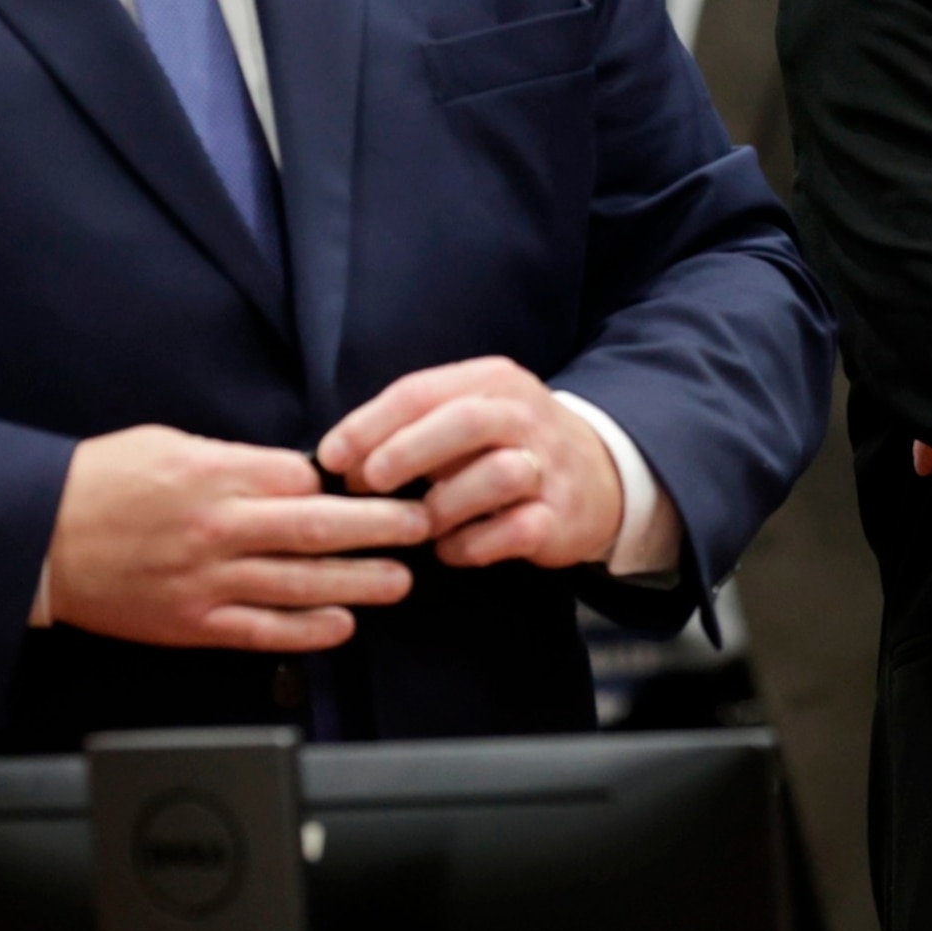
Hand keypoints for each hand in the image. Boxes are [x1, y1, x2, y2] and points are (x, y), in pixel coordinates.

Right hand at [47, 425, 431, 650]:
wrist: (34, 539)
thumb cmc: (99, 483)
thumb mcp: (168, 443)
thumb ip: (233, 458)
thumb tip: (292, 470)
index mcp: (213, 475)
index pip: (303, 477)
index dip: (347, 480)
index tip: (379, 482)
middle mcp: (217, 528)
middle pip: (318, 527)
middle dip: (381, 527)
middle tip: (423, 524)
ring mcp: (207, 580)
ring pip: (301, 583)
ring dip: (360, 582)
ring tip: (403, 579)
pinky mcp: (192, 623)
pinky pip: (262, 631)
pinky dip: (308, 630)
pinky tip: (344, 624)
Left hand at [319, 357, 635, 570]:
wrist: (600, 472)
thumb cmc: (505, 445)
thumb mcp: (466, 413)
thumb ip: (411, 426)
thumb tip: (334, 458)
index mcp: (492, 381)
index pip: (421, 391)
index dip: (368, 424)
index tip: (331, 458)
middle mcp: (525, 415)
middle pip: (464, 421)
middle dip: (406, 453)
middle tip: (367, 484)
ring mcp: (549, 465)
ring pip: (498, 475)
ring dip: (444, 506)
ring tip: (420, 524)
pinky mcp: (562, 515)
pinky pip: (514, 531)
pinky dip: (472, 546)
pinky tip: (452, 549)